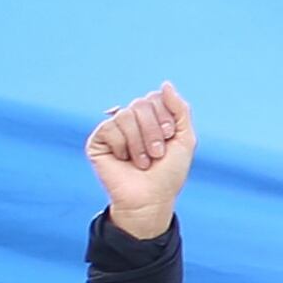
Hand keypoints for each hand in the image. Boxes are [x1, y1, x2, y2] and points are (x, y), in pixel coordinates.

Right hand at [87, 85, 193, 236]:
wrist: (151, 199)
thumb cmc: (168, 173)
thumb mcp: (185, 139)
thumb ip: (180, 109)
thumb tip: (165, 83)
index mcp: (151, 118)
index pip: (155, 97)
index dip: (165, 117)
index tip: (170, 137)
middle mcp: (131, 120)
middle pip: (140, 104)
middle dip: (154, 130)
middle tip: (157, 153)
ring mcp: (113, 129)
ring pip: (125, 115)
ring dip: (140, 142)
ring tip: (143, 161)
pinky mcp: (98, 140)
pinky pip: (109, 127)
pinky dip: (123, 146)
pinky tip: (125, 160)